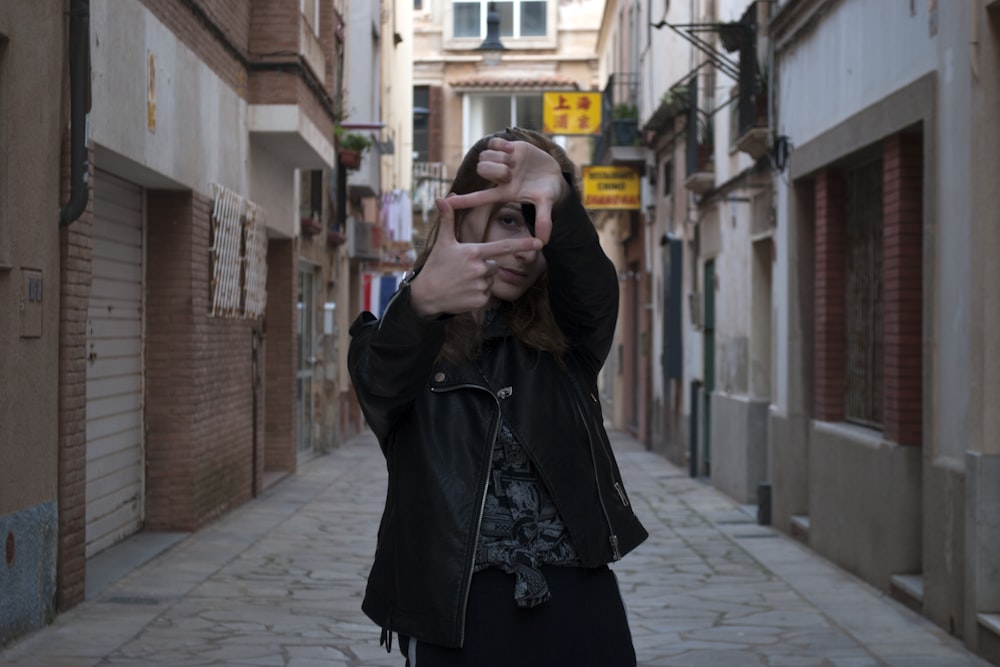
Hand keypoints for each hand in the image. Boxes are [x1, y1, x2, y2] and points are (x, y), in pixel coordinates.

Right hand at [409, 197, 542, 317]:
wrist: (426, 295)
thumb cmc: (436, 265)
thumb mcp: (443, 242)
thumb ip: (447, 219)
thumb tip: (441, 197)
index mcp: (474, 252)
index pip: (503, 246)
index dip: (523, 244)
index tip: (540, 242)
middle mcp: (480, 269)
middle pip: (495, 265)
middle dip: (484, 267)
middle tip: (465, 270)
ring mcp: (480, 286)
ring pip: (491, 281)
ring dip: (481, 281)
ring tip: (463, 282)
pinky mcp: (480, 301)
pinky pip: (487, 295)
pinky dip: (478, 295)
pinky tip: (464, 293)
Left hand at [445, 138, 567, 244]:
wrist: (554, 173)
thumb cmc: (548, 191)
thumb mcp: (545, 204)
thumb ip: (543, 221)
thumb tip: (543, 241)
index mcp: (504, 193)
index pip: (479, 198)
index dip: (463, 200)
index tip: (444, 203)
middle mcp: (499, 179)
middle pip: (482, 171)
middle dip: (497, 169)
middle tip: (512, 172)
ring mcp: (501, 163)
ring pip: (485, 157)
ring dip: (500, 157)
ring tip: (514, 161)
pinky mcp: (506, 148)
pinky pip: (492, 143)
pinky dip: (501, 145)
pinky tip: (511, 149)